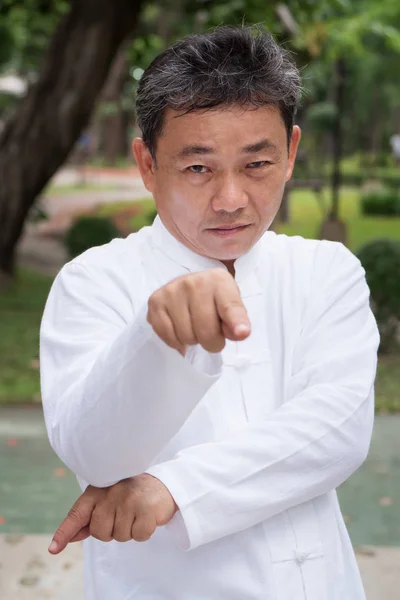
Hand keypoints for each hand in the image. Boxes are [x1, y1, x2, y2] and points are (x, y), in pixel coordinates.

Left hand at [48, 474, 176, 553]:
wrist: (164, 483)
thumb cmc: (131, 494)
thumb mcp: (108, 500)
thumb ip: (90, 517)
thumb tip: (71, 537)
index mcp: (98, 490)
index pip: (78, 513)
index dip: (65, 532)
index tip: (54, 548)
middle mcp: (111, 493)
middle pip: (99, 532)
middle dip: (111, 531)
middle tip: (124, 515)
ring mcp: (129, 500)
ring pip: (120, 537)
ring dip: (129, 531)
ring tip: (136, 513)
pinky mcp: (146, 509)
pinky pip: (138, 536)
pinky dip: (144, 532)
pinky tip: (147, 516)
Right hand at [147, 268, 249, 354]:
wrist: (190, 286)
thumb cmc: (214, 299)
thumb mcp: (231, 306)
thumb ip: (237, 321)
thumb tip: (240, 333)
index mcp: (219, 280)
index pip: (230, 307)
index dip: (236, 322)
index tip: (241, 332)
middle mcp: (194, 282)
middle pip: (206, 332)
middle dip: (211, 342)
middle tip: (211, 333)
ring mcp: (172, 290)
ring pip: (185, 337)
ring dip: (192, 340)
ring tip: (194, 326)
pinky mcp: (155, 301)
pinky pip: (167, 336)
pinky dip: (175, 340)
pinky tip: (180, 328)